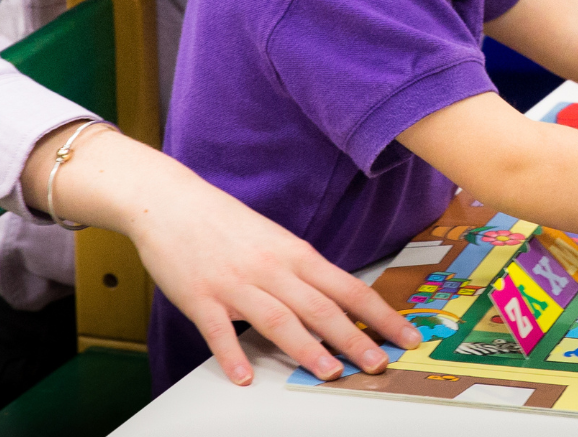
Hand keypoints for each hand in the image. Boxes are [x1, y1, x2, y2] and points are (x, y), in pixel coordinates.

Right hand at [22, 125, 422, 384]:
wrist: (170, 201)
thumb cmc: (226, 222)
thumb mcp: (276, 240)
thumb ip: (304, 273)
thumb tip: (338, 302)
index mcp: (295, 254)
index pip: (349, 288)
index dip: (381, 315)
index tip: (407, 336)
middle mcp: (272, 268)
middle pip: (321, 307)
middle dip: (354, 338)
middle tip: (378, 363)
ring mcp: (236, 283)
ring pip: (278, 318)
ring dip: (306, 348)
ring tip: (329, 372)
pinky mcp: (201, 296)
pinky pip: (218, 330)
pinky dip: (231, 354)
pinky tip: (244, 375)